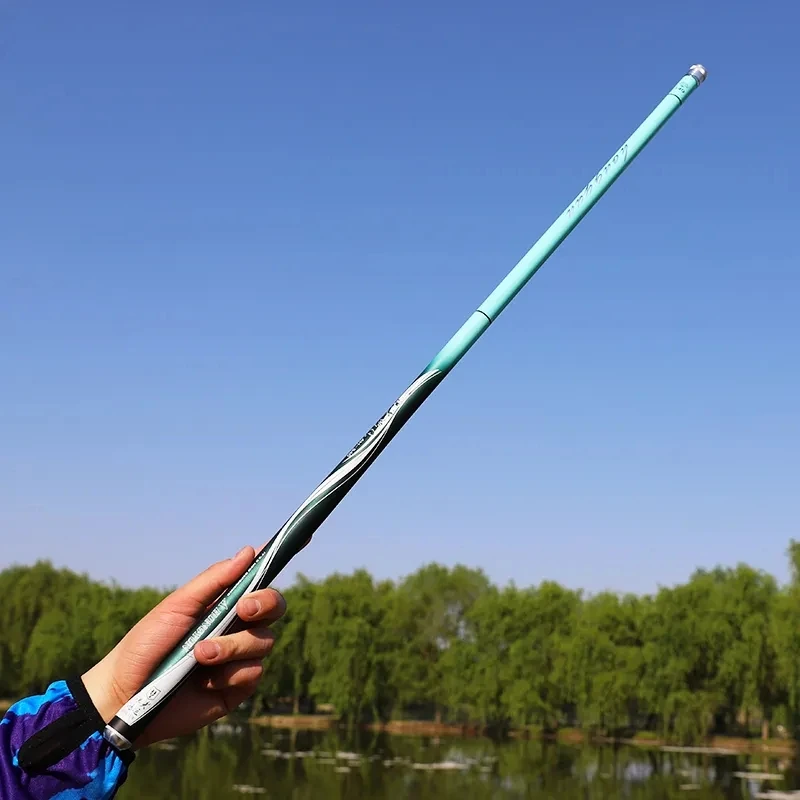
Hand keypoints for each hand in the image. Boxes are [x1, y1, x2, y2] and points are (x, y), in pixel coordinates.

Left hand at [82, 546, 284, 747]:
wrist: (125, 696)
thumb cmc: (145, 644)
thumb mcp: (178, 606)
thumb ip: (215, 580)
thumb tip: (250, 551)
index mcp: (224, 604)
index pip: (258, 582)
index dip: (273, 566)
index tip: (287, 547)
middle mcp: (236, 628)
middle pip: (274, 608)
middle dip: (264, 604)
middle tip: (243, 609)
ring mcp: (238, 658)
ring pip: (264, 642)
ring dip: (232, 646)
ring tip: (199, 655)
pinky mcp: (237, 688)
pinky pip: (253, 673)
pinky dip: (230, 674)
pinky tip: (204, 681)